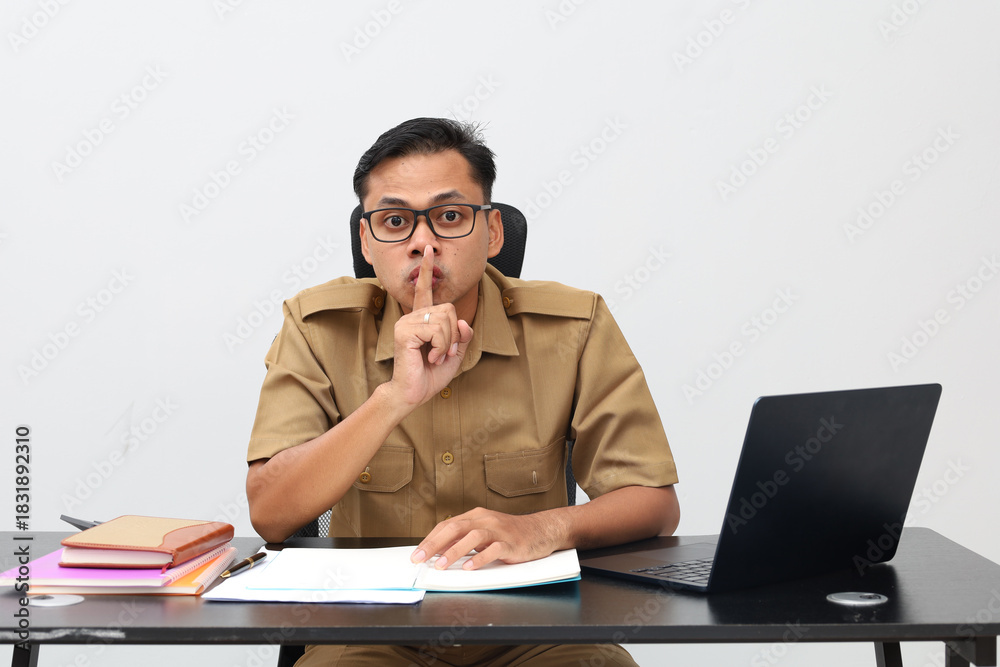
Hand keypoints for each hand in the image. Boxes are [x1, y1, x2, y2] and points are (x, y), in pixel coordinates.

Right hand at [388, 245, 472, 406]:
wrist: (412, 393)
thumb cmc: (429, 374)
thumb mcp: (454, 353)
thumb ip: (461, 335)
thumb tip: (463, 322)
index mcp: (421, 319)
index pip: (425, 290)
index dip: (428, 271)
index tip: (429, 252)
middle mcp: (412, 317)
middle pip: (449, 309)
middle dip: (454, 334)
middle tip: (443, 353)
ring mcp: (406, 322)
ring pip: (445, 320)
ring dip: (447, 343)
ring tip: (436, 356)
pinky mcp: (404, 332)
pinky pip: (436, 330)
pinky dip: (441, 347)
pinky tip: (430, 357)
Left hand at [410, 507, 566, 570]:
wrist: (541, 530)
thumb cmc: (510, 534)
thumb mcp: (485, 532)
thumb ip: (465, 539)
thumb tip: (439, 552)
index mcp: (476, 516)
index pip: (447, 525)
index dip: (430, 539)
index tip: (417, 554)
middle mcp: (485, 520)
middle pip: (455, 528)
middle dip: (434, 544)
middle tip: (420, 559)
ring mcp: (499, 530)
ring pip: (472, 537)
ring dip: (453, 552)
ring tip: (440, 566)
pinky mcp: (511, 543)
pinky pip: (494, 549)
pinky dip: (480, 559)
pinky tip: (469, 568)